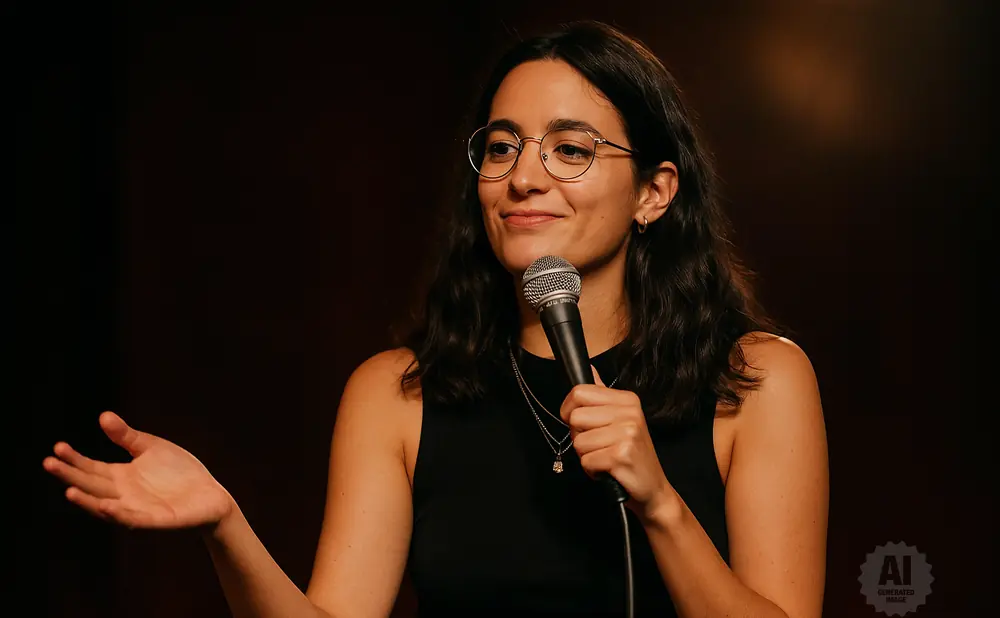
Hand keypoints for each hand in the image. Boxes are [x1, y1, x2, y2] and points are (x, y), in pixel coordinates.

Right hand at [43, 411, 233, 529]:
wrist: (210, 495)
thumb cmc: (179, 472)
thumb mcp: (152, 448)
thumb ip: (127, 437)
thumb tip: (103, 416)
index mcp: (121, 477)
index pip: (91, 468)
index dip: (74, 459)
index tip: (56, 448)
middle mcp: (123, 494)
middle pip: (92, 485)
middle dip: (71, 476)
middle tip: (49, 463)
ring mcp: (137, 509)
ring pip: (106, 507)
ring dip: (88, 500)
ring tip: (69, 490)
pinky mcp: (155, 520)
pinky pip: (134, 519)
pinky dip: (119, 514)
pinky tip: (107, 505)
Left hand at [560, 367, 673, 519]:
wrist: (653, 488)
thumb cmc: (630, 454)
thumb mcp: (620, 419)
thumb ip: (602, 395)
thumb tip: (589, 368)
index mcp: (627, 399)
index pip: (579, 392)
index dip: (569, 411)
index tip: (581, 424)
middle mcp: (629, 412)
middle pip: (575, 417)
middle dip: (579, 437)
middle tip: (599, 445)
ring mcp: (627, 433)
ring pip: (578, 442)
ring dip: (587, 456)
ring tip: (606, 458)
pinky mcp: (622, 455)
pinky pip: (587, 461)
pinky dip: (593, 471)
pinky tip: (609, 470)